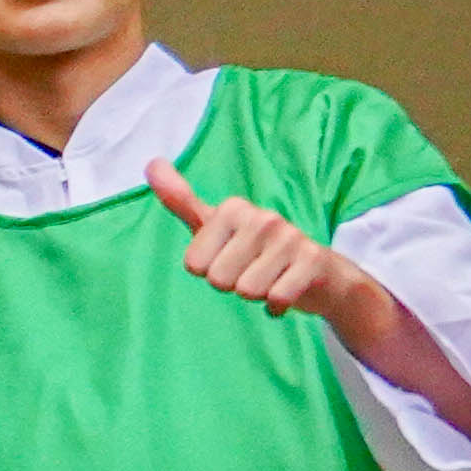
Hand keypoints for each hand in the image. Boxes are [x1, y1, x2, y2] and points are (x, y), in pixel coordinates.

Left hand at [144, 157, 470, 438]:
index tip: (230, 259)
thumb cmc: (256, 251)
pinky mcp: (312, 261)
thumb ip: (182, 200)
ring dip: (257, 295)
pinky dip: (278, 306)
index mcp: (233, 208)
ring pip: (247, 291)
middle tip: (253, 272)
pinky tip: (285, 293)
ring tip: (270, 279)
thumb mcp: (216, 226)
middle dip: (233, 285)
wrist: (319, 274)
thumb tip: (151, 164)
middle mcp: (262, 217)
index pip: (194, 265)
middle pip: (219, 280)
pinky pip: (276, 298)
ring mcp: (290, 237)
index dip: (209, 271)